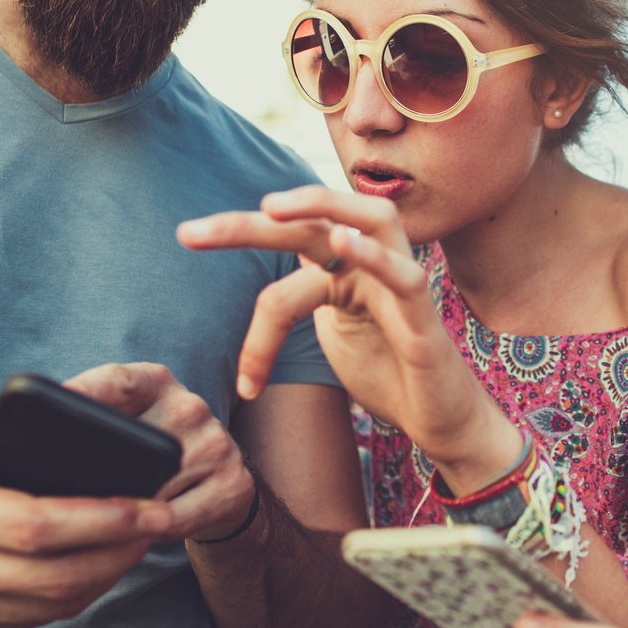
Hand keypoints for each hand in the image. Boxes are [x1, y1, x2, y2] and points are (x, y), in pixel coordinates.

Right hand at [0, 342, 154, 627]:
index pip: (36, 526)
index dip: (100, 519)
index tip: (149, 504)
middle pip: (54, 574)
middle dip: (118, 550)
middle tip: (160, 521)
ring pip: (46, 605)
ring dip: (103, 576)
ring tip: (138, 542)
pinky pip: (25, 622)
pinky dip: (68, 598)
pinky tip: (96, 568)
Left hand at [59, 360, 256, 543]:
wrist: (221, 486)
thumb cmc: (153, 452)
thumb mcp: (127, 423)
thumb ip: (90, 421)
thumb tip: (22, 444)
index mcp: (156, 381)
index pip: (115, 382)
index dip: (81, 397)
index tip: (44, 415)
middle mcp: (191, 405)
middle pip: (131, 447)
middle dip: (94, 476)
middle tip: (57, 500)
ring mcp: (217, 444)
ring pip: (149, 490)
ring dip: (119, 510)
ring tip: (101, 517)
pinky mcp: (234, 484)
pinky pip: (172, 520)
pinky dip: (146, 531)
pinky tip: (135, 531)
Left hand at [178, 187, 518, 488]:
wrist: (440, 421)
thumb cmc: (388, 372)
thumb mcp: (329, 331)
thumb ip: (297, 301)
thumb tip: (249, 290)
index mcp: (343, 265)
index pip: (288, 236)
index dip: (237, 239)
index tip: (187, 242)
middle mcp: (371, 263)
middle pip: (316, 218)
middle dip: (251, 222)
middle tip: (192, 233)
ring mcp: (401, 286)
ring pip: (371, 220)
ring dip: (322, 206)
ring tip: (270, 208)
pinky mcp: (424, 321)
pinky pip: (406, 277)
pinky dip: (375, 258)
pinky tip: (342, 244)